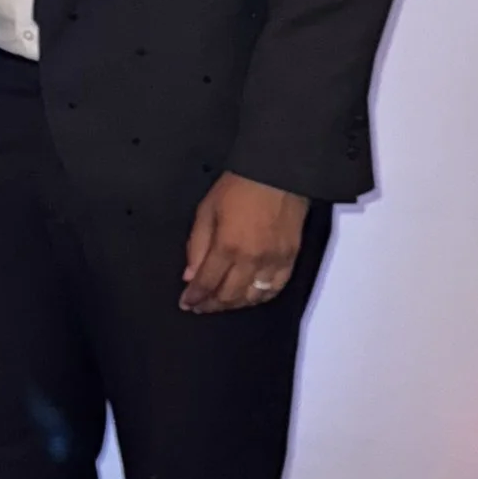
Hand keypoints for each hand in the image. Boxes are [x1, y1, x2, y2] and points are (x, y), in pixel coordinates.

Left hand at [180, 174, 308, 316]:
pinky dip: (260, 297)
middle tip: (200, 306)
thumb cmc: (239, 186)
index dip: (194, 297)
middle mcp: (251, 260)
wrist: (278, 172)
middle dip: (211, 305)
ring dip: (234, 304)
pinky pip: (275, 288)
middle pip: (229, 295)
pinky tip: (249, 297)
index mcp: (227, 246)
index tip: (186, 303)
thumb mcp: (207, 210)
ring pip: (252, 297)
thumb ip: (197, 245)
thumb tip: (189, 275)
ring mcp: (273, 261)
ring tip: (222, 302)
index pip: (206, 283)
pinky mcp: (291, 258)